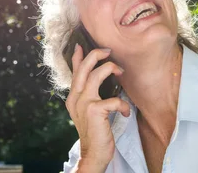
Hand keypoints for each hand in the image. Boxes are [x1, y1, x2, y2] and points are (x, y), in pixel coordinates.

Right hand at [65, 44, 130, 172]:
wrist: (93, 153)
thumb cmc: (94, 131)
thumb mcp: (87, 110)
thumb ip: (89, 95)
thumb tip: (97, 78)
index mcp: (73, 97)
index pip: (74, 72)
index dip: (77, 57)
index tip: (80, 45)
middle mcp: (76, 98)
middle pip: (84, 67)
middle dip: (96, 55)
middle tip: (108, 51)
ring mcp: (84, 103)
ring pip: (96, 74)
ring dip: (111, 69)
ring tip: (121, 72)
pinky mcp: (96, 110)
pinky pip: (113, 99)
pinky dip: (123, 104)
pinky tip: (125, 112)